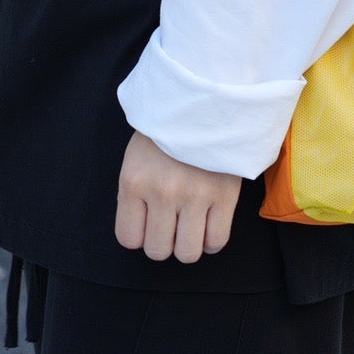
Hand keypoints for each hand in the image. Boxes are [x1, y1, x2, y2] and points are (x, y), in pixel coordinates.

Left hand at [116, 129, 241, 262]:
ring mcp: (195, 194)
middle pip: (159, 250)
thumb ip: (134, 196)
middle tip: (170, 224)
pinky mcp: (224, 195)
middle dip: (164, 242)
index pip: (129, 238)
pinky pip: (217, 241)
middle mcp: (162, 191)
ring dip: (188, 245)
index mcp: (134, 182)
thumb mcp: (135, 159)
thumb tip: (141, 235)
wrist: (203, 101)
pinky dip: (211, 241)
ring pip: (188, 253)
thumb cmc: (165, 133)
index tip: (148, 223)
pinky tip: (208, 224)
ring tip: (190, 225)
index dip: (139, 236)